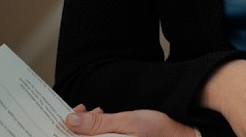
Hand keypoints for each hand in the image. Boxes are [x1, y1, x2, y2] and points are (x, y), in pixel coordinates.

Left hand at [65, 104, 197, 136]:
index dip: (67, 131)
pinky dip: (96, 131)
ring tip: (96, 113)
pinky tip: (102, 119)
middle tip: (80, 111)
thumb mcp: (127, 122)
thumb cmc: (157, 130)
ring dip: (86, 129)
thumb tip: (71, 120)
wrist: (179, 134)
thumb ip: (98, 124)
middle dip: (77, 128)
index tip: (66, 116)